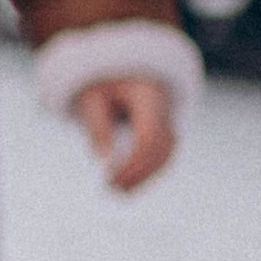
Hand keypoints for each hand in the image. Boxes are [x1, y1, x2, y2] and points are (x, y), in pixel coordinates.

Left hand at [69, 74, 175, 192]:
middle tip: (112, 189)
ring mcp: (168, 119)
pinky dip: (148, 171)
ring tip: (119, 192)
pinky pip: (163, 155)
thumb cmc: (102, 82)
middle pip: (162, 148)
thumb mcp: (92, 96)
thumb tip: (102, 159)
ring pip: (167, 154)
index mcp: (149, 95)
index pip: (149, 135)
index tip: (109, 177)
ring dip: (146, 176)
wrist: (119, 68)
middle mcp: (165, 108)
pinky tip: (128, 185)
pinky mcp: (164, 130)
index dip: (133, 161)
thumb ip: (97, 124)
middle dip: (140, 172)